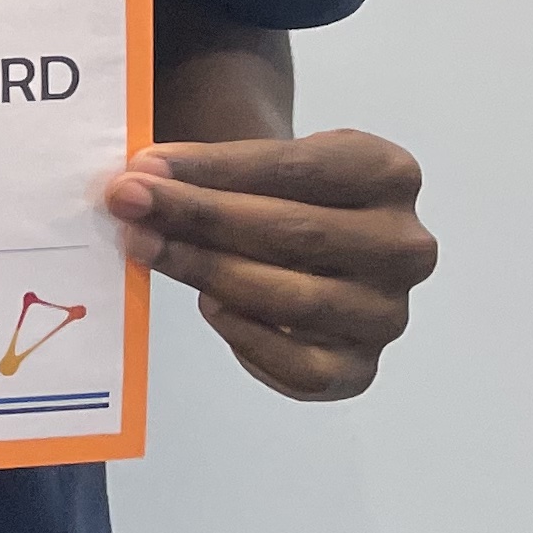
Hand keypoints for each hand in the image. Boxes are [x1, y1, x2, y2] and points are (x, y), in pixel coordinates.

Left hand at [105, 130, 433, 400]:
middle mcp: (404, 246)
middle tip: (127, 205)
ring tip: (146, 248)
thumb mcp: (260, 163)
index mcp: (390, 173)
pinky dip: (244, 336)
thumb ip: (209, 168)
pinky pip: (295, 364)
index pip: (294, 167)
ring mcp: (387, 313)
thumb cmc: (278, 195)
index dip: (213, 168)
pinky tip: (209, 305)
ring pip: (290, 299)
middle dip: (199, 217)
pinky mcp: (360, 370)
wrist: (311, 241)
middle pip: (293, 232)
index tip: (144, 167)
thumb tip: (138, 182)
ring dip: (205, 271)